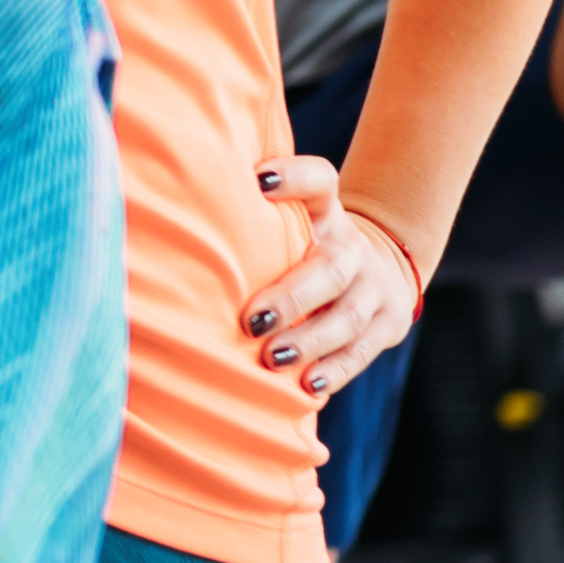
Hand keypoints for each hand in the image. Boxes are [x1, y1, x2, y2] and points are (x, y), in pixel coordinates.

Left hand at [239, 150, 425, 403]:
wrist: (379, 271)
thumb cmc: (307, 249)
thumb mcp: (292, 223)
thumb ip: (252, 219)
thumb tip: (176, 214)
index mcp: (326, 213)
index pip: (320, 181)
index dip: (294, 177)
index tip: (259, 181)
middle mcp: (352, 247)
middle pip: (331, 268)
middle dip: (292, 297)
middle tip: (252, 321)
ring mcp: (374, 287)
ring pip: (348, 316)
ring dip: (309, 340)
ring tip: (273, 358)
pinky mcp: (388, 324)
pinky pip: (362, 351)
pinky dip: (335, 370)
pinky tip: (309, 385)